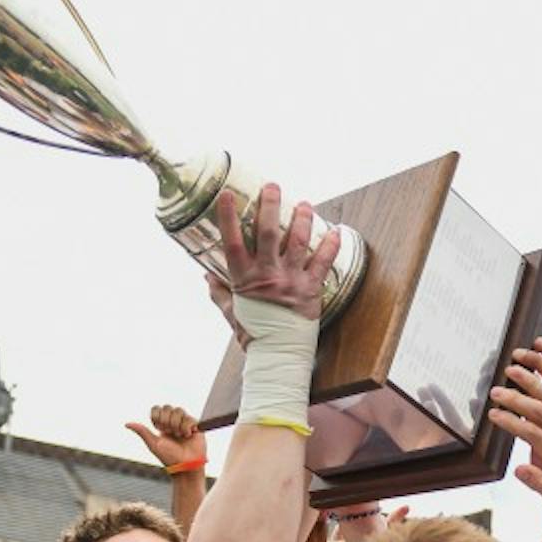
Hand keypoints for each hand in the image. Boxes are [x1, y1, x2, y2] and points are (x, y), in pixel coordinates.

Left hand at [126, 405, 205, 472]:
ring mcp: (185, 423)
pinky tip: (187, 436)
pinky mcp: (196, 426)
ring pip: (179, 410)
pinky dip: (186, 428)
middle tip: (169, 433)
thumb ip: (142, 432)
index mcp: (162, 425)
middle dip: (167, 420)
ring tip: (179, 436)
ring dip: (176, 425)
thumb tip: (126, 424)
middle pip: (167, 407)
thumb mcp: (154, 444)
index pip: (157, 409)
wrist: (186, 466)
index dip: (157, 416)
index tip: (159, 429)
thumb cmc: (169, 458)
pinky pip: (190, 418)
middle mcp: (174, 422)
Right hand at [217, 183, 340, 322]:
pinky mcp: (311, 290)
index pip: (233, 242)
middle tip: (274, 186)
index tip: (228, 194)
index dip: (229, 217)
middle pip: (267, 233)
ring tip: (305, 203)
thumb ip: (219, 291)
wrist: (278, 355)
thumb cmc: (253, 334)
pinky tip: (335, 231)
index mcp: (244, 280)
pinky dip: (331, 245)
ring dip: (302, 219)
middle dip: (270, 205)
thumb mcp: (231, 312)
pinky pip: (323, 262)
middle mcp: (267, 276)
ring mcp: (290, 282)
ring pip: (297, 242)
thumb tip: (206, 275)